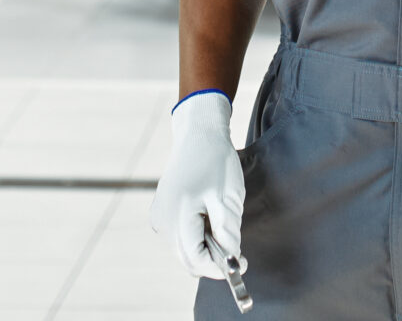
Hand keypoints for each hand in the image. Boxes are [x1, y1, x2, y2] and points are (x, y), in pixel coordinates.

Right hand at [150, 90, 245, 283]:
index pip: (196, 260)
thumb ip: (228, 234)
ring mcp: (159, 216)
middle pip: (188, 259)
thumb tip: (232, 261)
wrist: (198, 134)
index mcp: (179, 216)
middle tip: (235, 244)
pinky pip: (179, 236)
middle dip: (213, 259)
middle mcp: (163, 221)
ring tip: (219, 221)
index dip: (219, 268)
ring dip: (204, 247)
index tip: (242, 263)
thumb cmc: (216, 163)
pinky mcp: (160, 212)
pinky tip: (207, 216)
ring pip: (184, 249)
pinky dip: (195, 236)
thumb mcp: (229, 199)